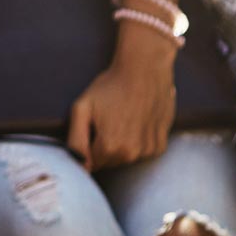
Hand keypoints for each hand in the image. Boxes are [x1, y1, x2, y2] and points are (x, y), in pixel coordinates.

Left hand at [66, 28, 176, 169]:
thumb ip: (75, 140)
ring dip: (120, 145)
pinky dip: (137, 141)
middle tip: (106, 120)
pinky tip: (136, 121)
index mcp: (109, 147)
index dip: (87, 147)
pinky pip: (142, 151)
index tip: (91, 129)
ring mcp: (148, 150)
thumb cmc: (110, 85)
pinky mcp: (160, 145)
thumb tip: (78, 166)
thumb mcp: (82, 108)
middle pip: (108, 162)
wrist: (144, 68)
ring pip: (125, 158)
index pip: (90, 164)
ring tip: (121, 118)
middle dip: (102, 147)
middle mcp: (131, 154)